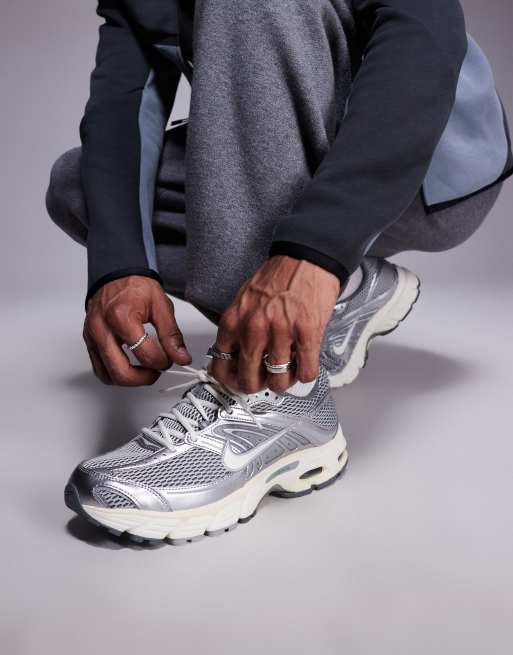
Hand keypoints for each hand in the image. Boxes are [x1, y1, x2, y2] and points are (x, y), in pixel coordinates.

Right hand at [84, 275, 191, 385]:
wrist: (115, 274)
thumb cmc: (135, 286)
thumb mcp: (161, 305)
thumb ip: (172, 334)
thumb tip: (181, 357)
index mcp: (121, 316)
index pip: (144, 353)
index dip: (162, 362)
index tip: (169, 359)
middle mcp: (102, 328)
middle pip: (121, 372)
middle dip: (144, 378)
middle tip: (157, 371)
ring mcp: (92, 337)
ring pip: (108, 376)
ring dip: (130, 380)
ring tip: (145, 370)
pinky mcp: (89, 342)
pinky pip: (100, 369)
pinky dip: (116, 374)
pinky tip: (130, 366)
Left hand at [211, 256, 339, 392]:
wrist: (305, 259)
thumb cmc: (277, 278)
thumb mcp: (243, 301)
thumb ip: (237, 330)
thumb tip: (232, 357)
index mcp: (235, 321)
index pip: (221, 365)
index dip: (229, 380)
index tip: (236, 382)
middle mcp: (255, 328)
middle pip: (249, 379)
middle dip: (257, 386)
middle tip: (263, 381)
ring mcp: (281, 332)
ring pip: (278, 380)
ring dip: (283, 382)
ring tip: (287, 373)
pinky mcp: (307, 334)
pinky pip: (306, 371)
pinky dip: (305, 374)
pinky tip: (304, 366)